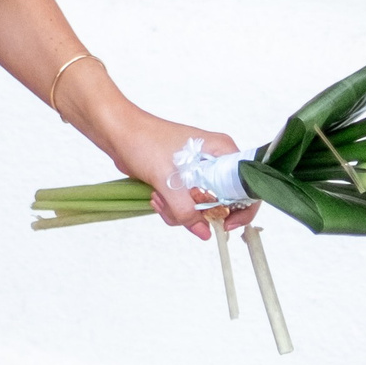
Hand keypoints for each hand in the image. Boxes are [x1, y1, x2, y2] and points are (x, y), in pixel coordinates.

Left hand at [104, 112, 258, 239]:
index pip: (248, 187)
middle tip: (175, 205)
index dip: (242, 210)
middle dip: (198, 212)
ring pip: (200, 207)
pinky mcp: (182, 180)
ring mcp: (198, 171)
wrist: (117, 132)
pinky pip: (185, 205)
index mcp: (222, 151)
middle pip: (223, 202)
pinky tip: (154, 195)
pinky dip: (170, 207)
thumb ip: (187, 210)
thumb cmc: (144, 142)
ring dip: (178, 210)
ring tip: (158, 196)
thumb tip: (205, 233)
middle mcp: (215, 161)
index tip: (224, 224)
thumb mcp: (168, 180)